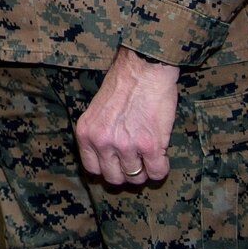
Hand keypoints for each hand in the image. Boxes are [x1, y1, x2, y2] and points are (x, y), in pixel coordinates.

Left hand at [75, 46, 178, 186]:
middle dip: (126, 172)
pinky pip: (157, 172)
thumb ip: (98, 134)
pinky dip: (161, 168)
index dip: (107, 168)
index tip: (117, 164)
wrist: (143, 69)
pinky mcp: (149, 146)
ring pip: (136, 178)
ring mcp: (125, 146)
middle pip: (114, 178)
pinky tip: (161, 156)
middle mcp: (102, 142)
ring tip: (149, 155)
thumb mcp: (96, 111)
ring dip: (144, 169)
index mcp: (86, 133)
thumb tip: (107, 158)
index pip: (92, 169)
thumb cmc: (122, 85)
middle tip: (136, 160)